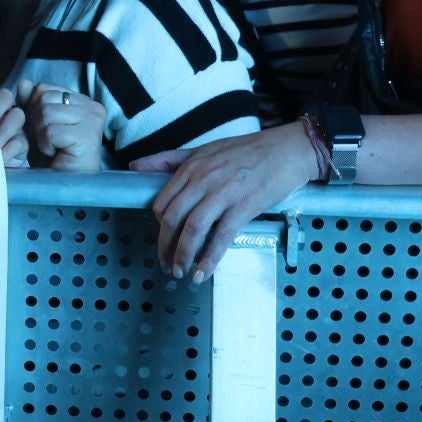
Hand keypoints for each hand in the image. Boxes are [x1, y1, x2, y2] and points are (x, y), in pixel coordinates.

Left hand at [15, 79, 104, 171]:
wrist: (69, 187)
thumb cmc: (54, 158)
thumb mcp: (37, 127)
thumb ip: (30, 104)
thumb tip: (23, 83)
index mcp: (82, 100)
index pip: (44, 88)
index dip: (32, 109)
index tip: (40, 130)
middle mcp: (91, 106)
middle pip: (43, 98)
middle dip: (35, 122)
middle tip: (45, 142)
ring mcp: (92, 119)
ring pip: (45, 113)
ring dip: (40, 135)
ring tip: (52, 148)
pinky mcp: (87, 135)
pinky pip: (50, 131)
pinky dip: (45, 146)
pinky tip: (57, 154)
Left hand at [132, 123, 320, 280]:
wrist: (287, 150)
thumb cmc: (247, 150)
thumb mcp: (204, 149)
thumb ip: (168, 159)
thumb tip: (134, 166)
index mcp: (191, 167)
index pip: (162, 202)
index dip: (159, 225)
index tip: (163, 238)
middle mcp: (203, 180)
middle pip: (173, 219)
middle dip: (165, 247)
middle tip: (166, 263)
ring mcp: (223, 194)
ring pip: (193, 230)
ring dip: (183, 256)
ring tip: (180, 271)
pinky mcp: (243, 207)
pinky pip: (221, 237)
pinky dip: (209, 258)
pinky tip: (203, 272)